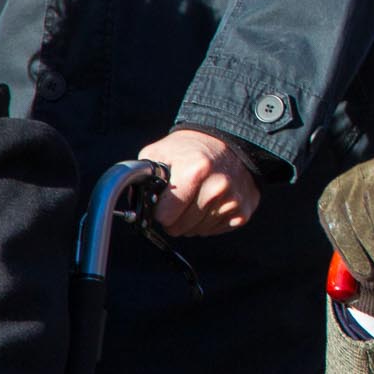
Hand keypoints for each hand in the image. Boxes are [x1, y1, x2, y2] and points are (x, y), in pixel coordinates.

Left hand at [142, 128, 260, 236]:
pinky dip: (209, 221)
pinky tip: (211, 203)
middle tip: (180, 200)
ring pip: (197, 231)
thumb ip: (141, 177)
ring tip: (196, 199)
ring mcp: (233, 200)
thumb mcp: (159, 153)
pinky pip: (215, 230)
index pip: (165, 216)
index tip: (164, 202)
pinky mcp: (244, 210)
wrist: (230, 142)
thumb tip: (130, 204)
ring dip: (192, 220)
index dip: (160, 211)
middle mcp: (218, 187)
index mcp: (195, 171)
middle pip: (180, 227)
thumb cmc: (190, 150)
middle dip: (175, 218)